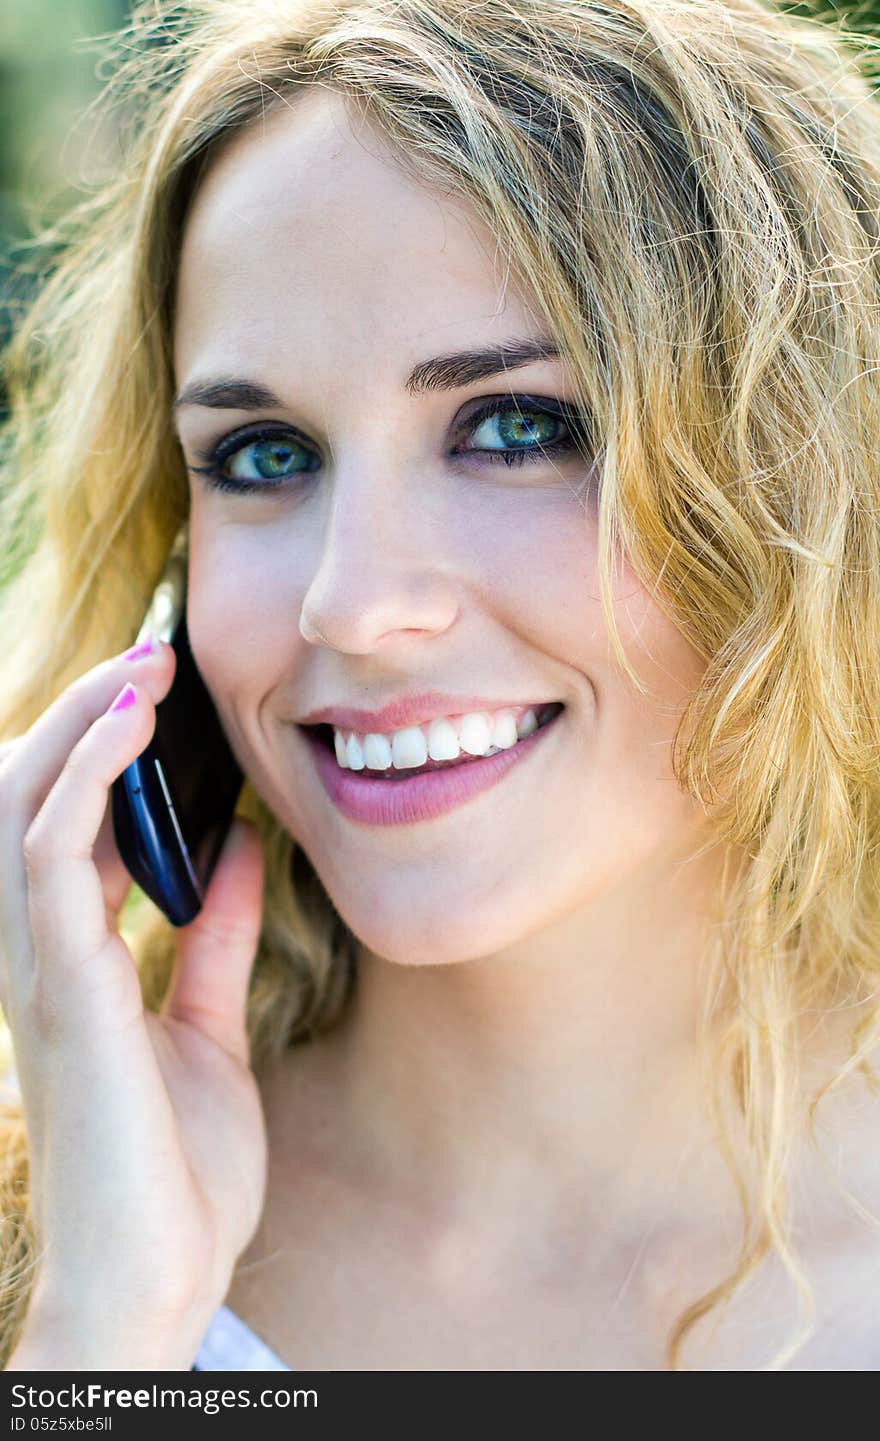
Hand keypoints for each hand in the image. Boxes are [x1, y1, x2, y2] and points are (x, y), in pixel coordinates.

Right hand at [0, 640, 266, 1367]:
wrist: (158, 1280)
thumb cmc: (173, 1170)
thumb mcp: (208, 1027)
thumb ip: (208, 938)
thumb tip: (235, 847)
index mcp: (70, 959)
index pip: (60, 821)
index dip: (98, 747)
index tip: (159, 689)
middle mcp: (37, 953)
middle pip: (21, 796)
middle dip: (80, 715)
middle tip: (151, 658)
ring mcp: (39, 969)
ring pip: (22, 806)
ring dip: (79, 725)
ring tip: (142, 669)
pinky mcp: (62, 989)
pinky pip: (51, 855)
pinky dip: (85, 779)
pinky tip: (131, 731)